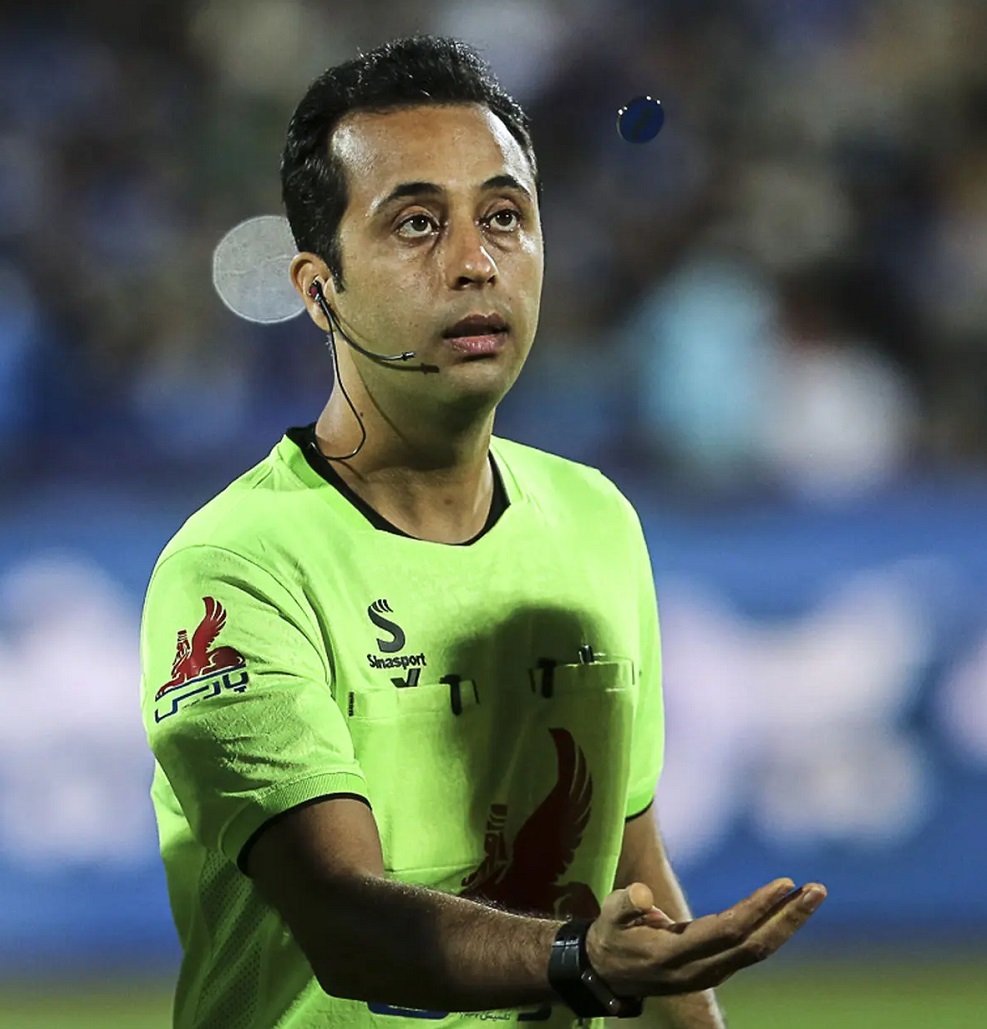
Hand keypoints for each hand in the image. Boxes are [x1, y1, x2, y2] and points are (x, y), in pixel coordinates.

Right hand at [586, 877, 825, 996]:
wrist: (611, 975)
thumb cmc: (611, 936)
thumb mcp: (608, 917)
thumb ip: (624, 904)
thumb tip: (642, 893)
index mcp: (675, 955)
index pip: (729, 931)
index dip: (758, 908)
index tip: (784, 884)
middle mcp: (701, 970)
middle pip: (755, 946)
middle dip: (789, 919)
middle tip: (818, 889)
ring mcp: (712, 974)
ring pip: (759, 950)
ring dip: (789, 923)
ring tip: (813, 894)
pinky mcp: (717, 969)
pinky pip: (752, 949)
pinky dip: (774, 928)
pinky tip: (789, 909)